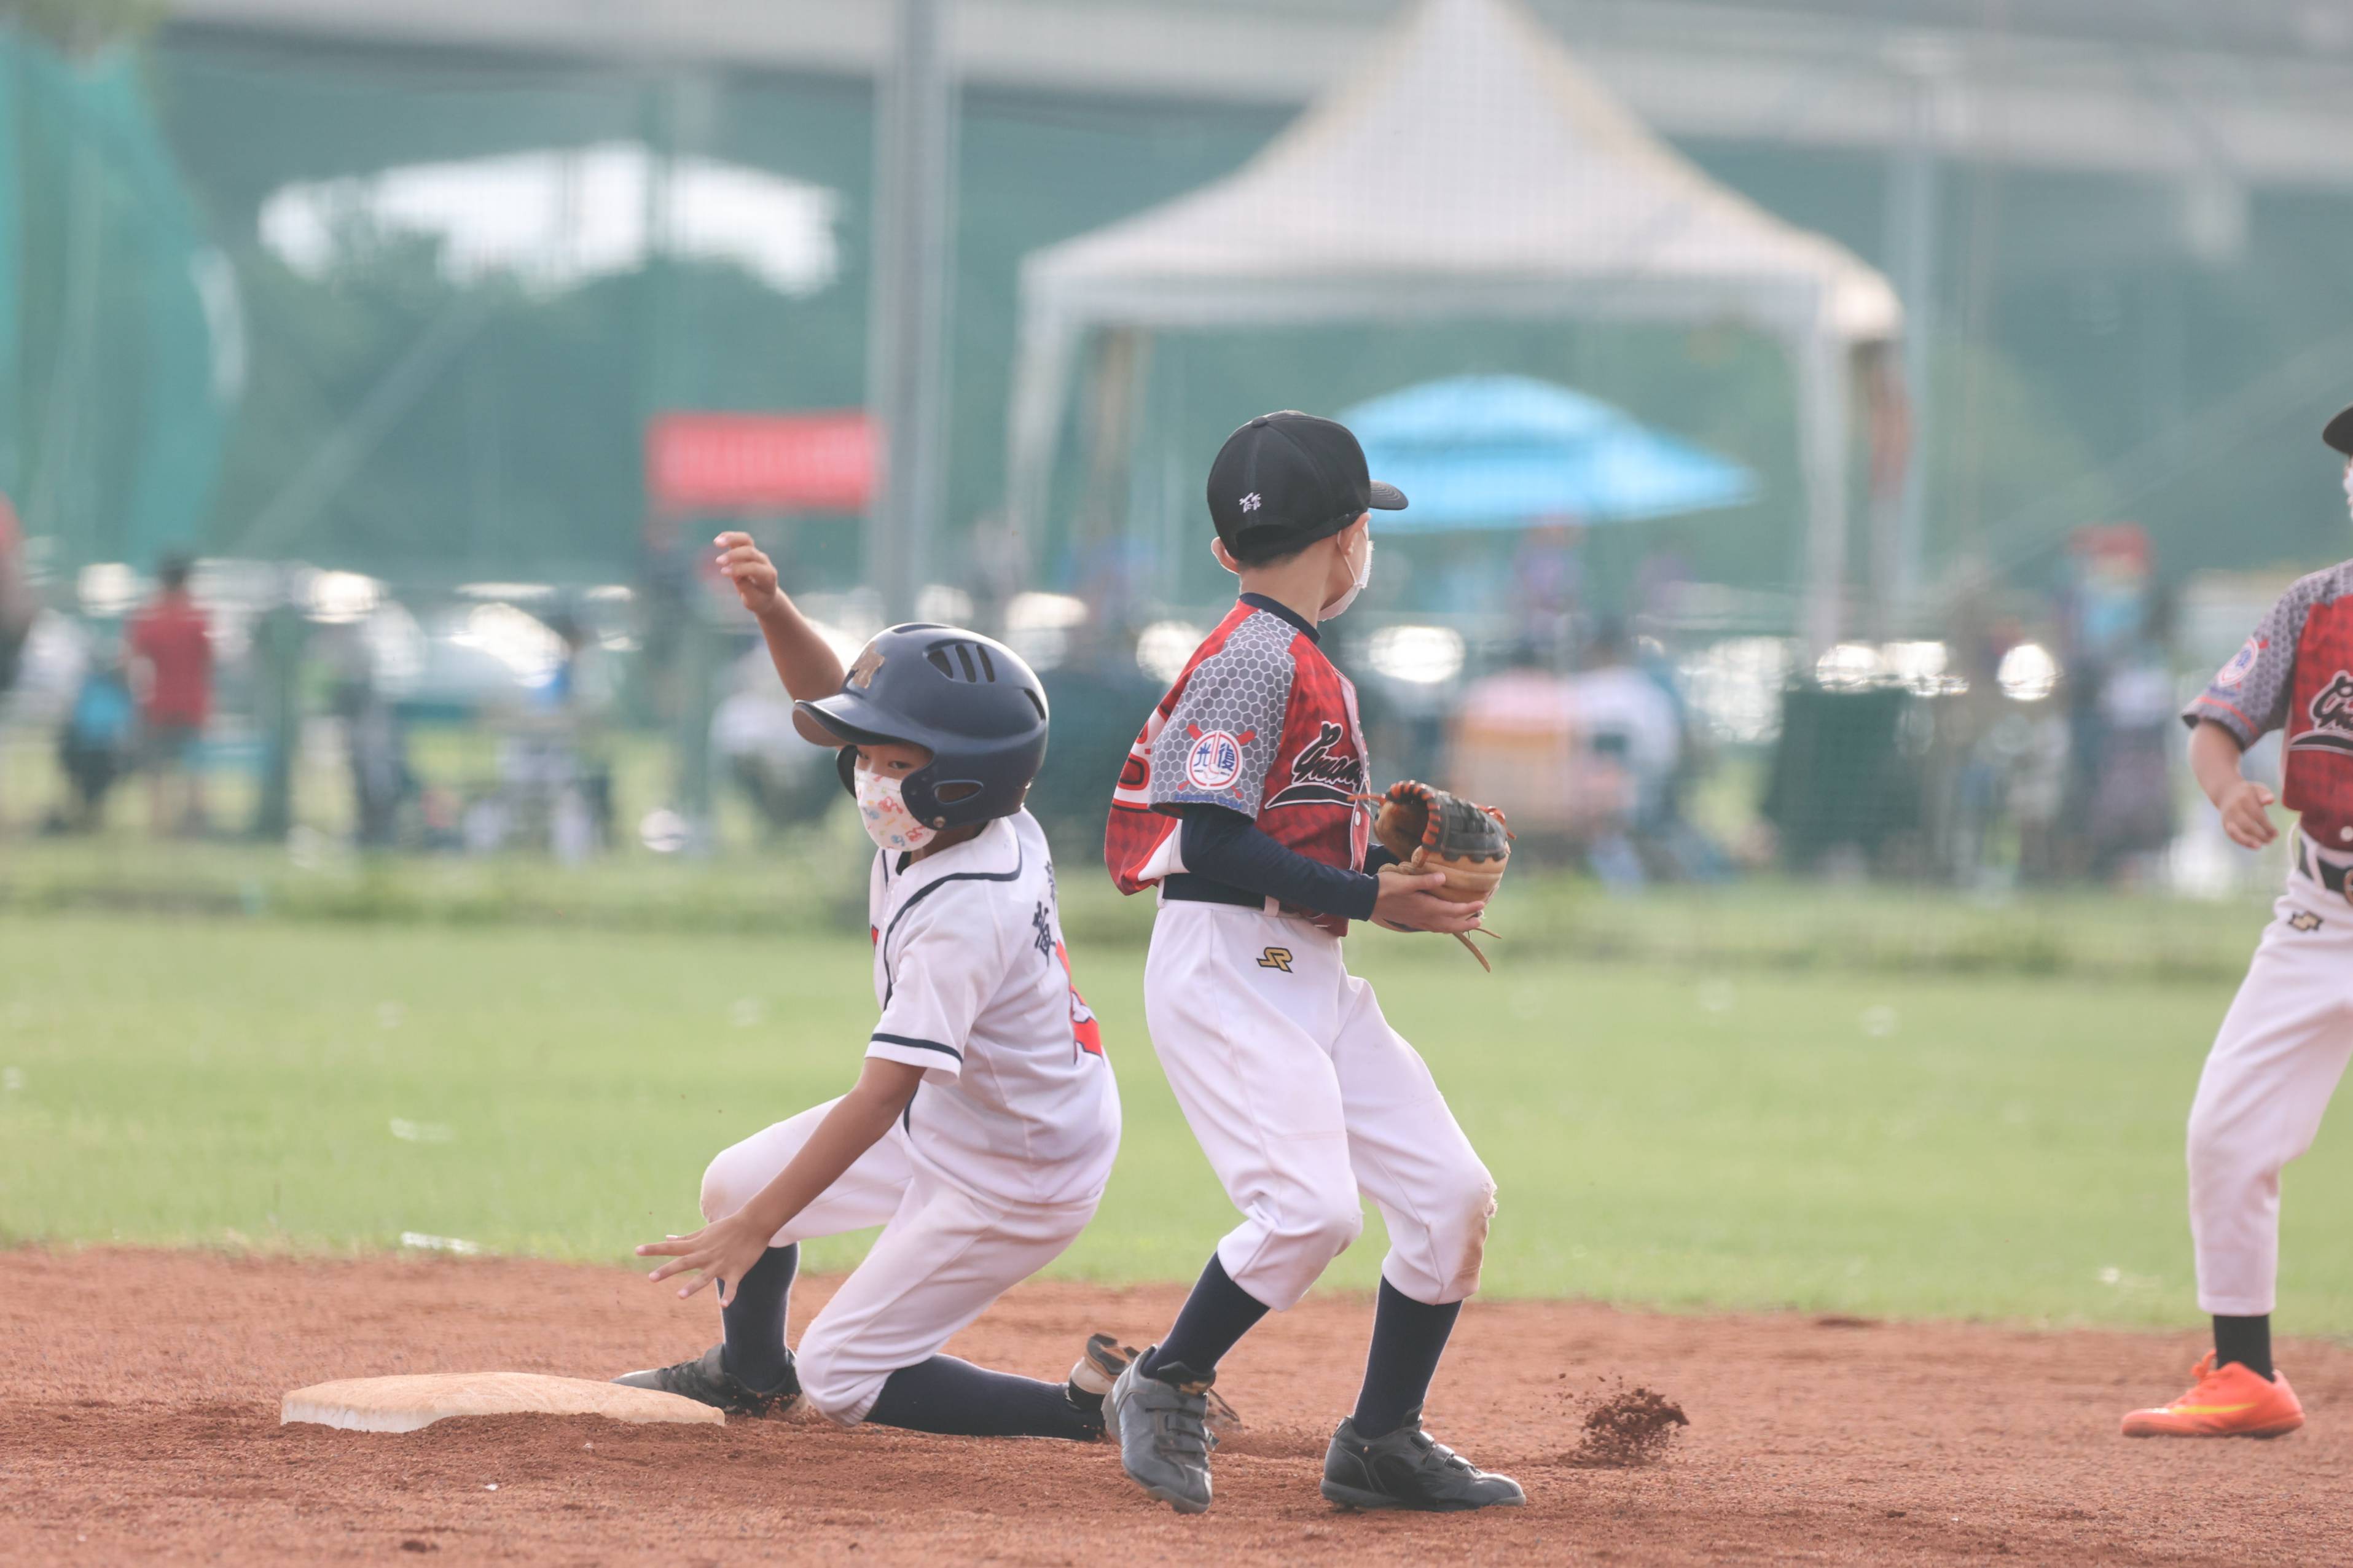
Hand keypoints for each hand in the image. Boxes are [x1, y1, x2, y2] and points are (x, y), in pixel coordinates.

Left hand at [637, 1211, 774, 1305]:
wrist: (754, 1223)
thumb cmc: (727, 1227)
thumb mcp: (704, 1231)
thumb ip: (685, 1239)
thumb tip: (667, 1238)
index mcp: (697, 1245)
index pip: (671, 1247)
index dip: (654, 1249)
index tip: (636, 1251)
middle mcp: (706, 1255)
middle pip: (684, 1263)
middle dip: (667, 1270)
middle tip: (651, 1278)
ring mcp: (720, 1264)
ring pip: (704, 1277)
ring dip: (692, 1286)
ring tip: (679, 1296)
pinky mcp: (735, 1271)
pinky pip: (731, 1286)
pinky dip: (728, 1295)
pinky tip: (723, 1304)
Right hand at [714, 531, 781, 617]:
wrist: (766, 596)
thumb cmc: (758, 600)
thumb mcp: (753, 600)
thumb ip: (746, 587)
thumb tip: (734, 573)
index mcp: (768, 575)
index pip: (754, 568)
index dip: (738, 568)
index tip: (723, 572)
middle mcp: (764, 562)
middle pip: (750, 552)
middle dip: (734, 555)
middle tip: (718, 561)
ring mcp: (757, 554)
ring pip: (746, 540)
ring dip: (732, 539)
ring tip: (717, 542)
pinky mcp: (749, 550)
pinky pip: (741, 540)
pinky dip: (729, 537)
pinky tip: (718, 540)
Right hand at [1372, 865, 1486, 933]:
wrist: (1365, 899)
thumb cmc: (1385, 887)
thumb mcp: (1405, 880)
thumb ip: (1425, 881)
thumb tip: (1444, 878)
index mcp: (1425, 907)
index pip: (1453, 910)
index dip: (1468, 908)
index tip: (1482, 904)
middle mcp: (1423, 917)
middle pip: (1450, 924)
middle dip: (1466, 923)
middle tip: (1480, 919)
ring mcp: (1417, 921)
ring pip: (1442, 928)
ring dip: (1456, 926)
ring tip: (1467, 923)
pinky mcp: (1411, 921)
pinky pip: (1432, 927)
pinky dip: (1443, 927)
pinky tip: (1444, 924)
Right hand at [2217, 779, 2278, 848]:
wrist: (2227, 793)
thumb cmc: (2247, 793)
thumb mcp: (2258, 789)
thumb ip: (2265, 794)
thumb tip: (2270, 800)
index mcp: (2244, 799)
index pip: (2257, 815)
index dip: (2267, 826)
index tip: (2276, 833)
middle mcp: (2233, 809)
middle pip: (2246, 825)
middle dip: (2260, 835)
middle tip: (2271, 840)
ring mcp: (2227, 817)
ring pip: (2236, 832)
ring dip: (2248, 841)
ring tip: (2260, 846)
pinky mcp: (2224, 824)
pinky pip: (2232, 836)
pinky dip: (2242, 842)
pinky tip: (2253, 846)